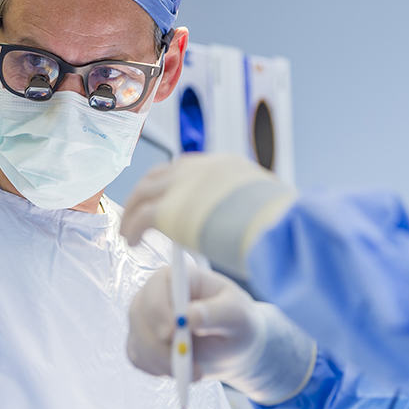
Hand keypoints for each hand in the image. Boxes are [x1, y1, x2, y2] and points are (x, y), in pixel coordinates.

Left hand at [120, 153, 294, 276]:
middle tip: (138, 212)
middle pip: (159, 175)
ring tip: (129, 231)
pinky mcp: (168, 210)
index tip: (167, 199)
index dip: (173, 184)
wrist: (275, 230)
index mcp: (223, 166)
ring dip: (133, 211)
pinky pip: (139, 217)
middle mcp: (198, 169)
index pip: (187, 168)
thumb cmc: (280, 226)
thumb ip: (248, 205)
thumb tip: (250, 215)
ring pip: (143, 193)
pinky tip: (132, 242)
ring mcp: (181, 186)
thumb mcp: (264, 204)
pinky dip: (131, 228)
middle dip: (146, 193)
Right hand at [126, 262, 316, 404]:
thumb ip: (217, 313)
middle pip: (138, 315)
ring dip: (163, 362)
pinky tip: (182, 370)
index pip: (156, 286)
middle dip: (158, 345)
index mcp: (178, 278)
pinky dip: (158, 369)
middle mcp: (155, 295)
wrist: (235, 348)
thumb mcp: (238, 316)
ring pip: (138, 341)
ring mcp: (145, 319)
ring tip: (196, 372)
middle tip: (186, 365)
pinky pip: (139, 358)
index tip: (171, 333)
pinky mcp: (142, 342)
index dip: (158, 308)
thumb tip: (190, 316)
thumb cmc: (239, 323)